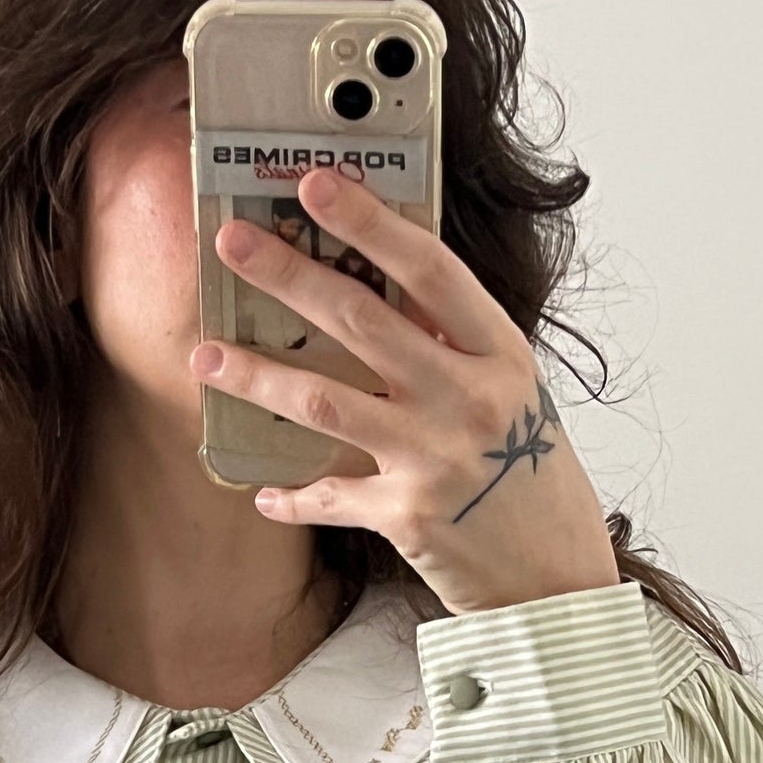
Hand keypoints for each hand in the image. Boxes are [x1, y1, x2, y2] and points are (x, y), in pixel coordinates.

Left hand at [187, 166, 620, 619]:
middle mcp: (468, 399)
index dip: (370, 222)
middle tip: (231, 241)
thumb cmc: (531, 480)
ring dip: (258, 375)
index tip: (315, 184)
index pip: (430, 271)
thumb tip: (382, 296)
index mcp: (500, 357)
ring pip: (326, 402)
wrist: (556, 578)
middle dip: (290, 275)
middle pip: (362, 321)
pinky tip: (264, 491)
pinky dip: (294, 495)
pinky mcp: (407, 517)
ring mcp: (435, 458)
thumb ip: (457, 351)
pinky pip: (330, 497)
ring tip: (206, 357)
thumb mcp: (514, 399)